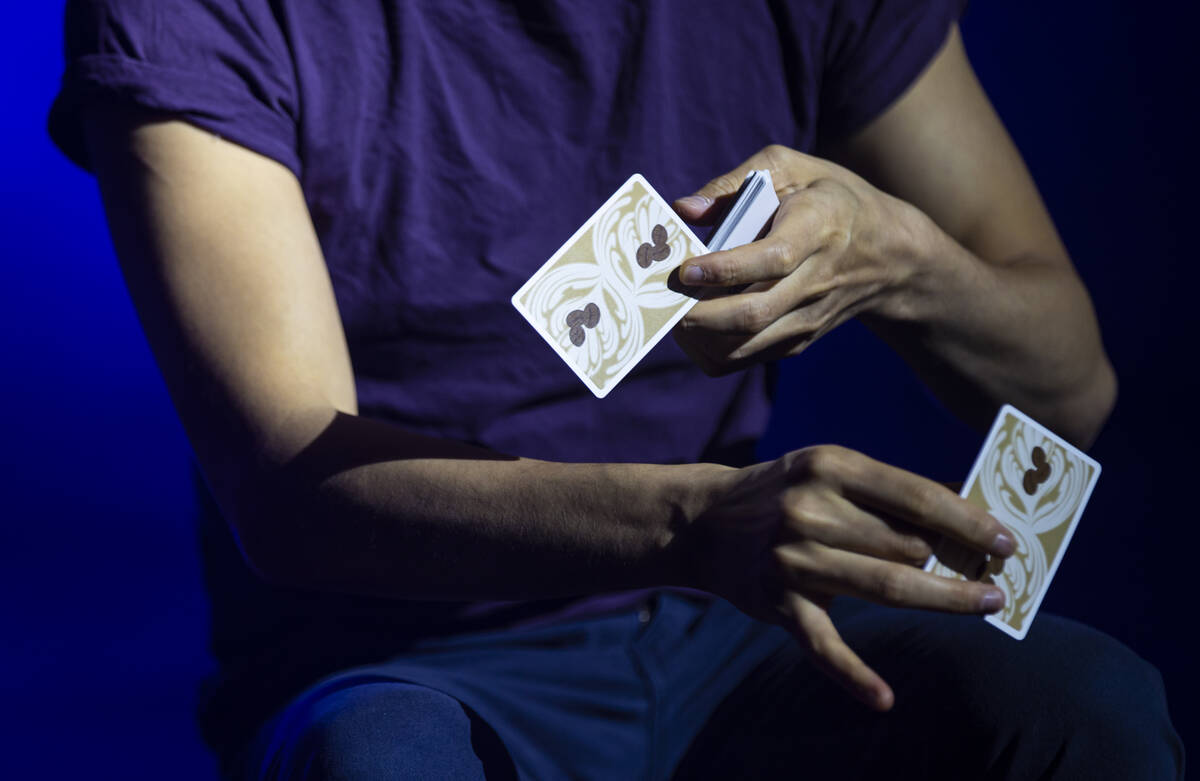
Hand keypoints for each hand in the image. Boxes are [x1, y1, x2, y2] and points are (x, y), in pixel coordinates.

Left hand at [672, 145, 929, 374]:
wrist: (889, 255)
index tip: (687, 268)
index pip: (772, 258)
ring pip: (747, 344)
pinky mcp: (799, 340)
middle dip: (699, 314)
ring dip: (700, 337)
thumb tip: (683, 209)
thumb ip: (733, 183)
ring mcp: (808, 317)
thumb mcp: (791, 168)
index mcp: (819, 227)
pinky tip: (689, 327)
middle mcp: (817, 280)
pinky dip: (710, 350)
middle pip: (754, 313)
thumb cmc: (827, 198)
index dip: (726, 269)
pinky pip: (747, 357)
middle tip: (663, 299)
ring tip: (670, 314)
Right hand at [672, 444, 1015, 710]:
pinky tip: (884, 698)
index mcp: (829, 467)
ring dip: (944, 599)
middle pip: (907, 545)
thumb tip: (969, 510)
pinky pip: (822, 645)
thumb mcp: (829, 471)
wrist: (703, 521)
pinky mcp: (776, 603)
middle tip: (1001, 575)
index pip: (914, 496)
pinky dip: (853, 674)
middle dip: (959, 563)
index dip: (968, 520)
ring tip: (985, 603)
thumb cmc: (786, 493)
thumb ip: (890, 492)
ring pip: (885, 587)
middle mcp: (808, 510)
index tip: (1008, 540)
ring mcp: (791, 559)